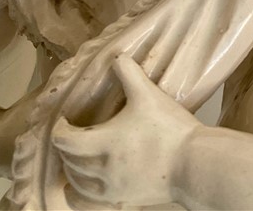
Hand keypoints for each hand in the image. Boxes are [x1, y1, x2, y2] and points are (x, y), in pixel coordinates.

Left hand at [51, 55, 199, 207]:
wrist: (194, 163)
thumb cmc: (171, 129)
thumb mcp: (149, 95)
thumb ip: (130, 73)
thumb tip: (118, 56)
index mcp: (103, 142)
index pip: (64, 140)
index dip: (59, 129)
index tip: (64, 121)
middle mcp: (101, 169)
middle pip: (68, 161)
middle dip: (65, 148)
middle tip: (71, 136)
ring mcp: (112, 188)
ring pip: (76, 183)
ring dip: (71, 170)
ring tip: (76, 159)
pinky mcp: (123, 200)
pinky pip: (89, 203)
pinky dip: (78, 195)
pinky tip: (82, 187)